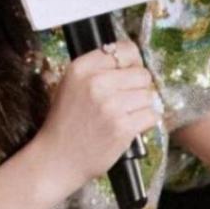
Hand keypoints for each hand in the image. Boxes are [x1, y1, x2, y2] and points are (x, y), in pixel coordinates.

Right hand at [38, 38, 158, 190]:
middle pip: (142, 74)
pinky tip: (130, 126)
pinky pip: (152, 115)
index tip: (129, 73)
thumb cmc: (65, 123)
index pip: (125, 50)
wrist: (57, 158)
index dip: (132, 62)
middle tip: (126, 100)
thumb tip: (132, 61)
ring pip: (149, 95)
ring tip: (125, 115)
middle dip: (139, 87)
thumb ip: (96, 69)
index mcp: (81, 68)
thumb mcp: (70, 86)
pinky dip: (146, 121)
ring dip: (143, 106)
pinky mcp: (123, 127)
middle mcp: (96, 83)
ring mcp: (111, 105)